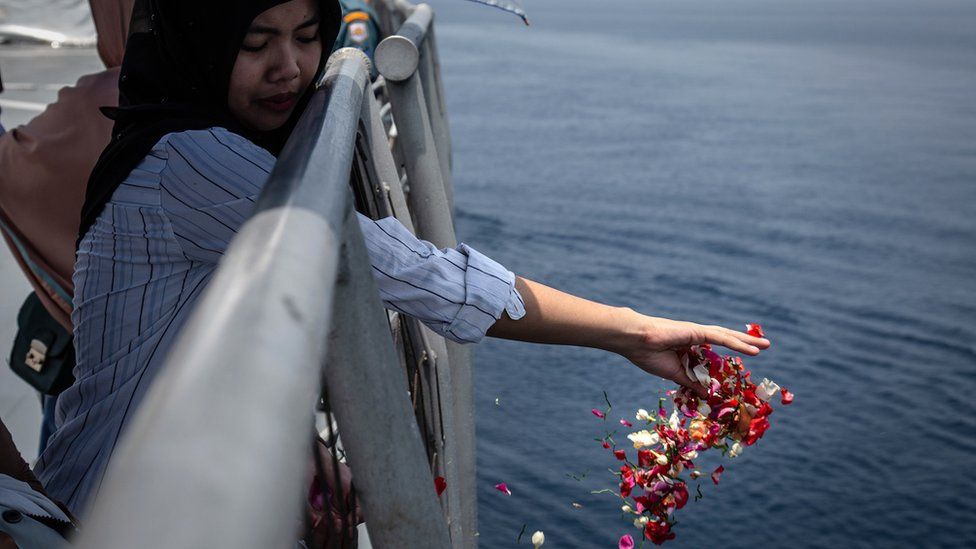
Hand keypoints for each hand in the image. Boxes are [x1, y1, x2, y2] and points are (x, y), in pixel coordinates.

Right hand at [616, 312, 770, 395]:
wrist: (634, 342)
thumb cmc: (648, 356)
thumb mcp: (675, 374)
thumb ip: (692, 382)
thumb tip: (706, 394)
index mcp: (689, 346)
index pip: (714, 349)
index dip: (728, 351)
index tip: (740, 357)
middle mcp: (696, 337)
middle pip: (726, 339)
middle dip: (745, 343)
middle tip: (763, 346)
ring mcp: (697, 332)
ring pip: (727, 337)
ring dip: (747, 342)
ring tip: (765, 345)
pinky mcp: (697, 331)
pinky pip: (721, 338)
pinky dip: (736, 343)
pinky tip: (751, 347)